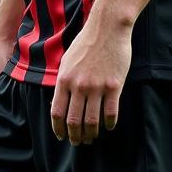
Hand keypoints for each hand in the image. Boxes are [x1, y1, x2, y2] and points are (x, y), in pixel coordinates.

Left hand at [50, 16, 132, 144]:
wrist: (107, 29)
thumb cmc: (86, 43)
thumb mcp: (67, 60)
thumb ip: (64, 80)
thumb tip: (60, 100)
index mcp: (64, 79)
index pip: (57, 111)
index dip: (58, 128)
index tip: (61, 136)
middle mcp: (78, 86)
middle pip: (74, 120)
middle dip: (74, 135)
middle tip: (77, 142)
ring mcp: (97, 87)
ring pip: (92, 121)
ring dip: (91, 134)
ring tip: (91, 138)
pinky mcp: (114, 86)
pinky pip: (111, 113)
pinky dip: (109, 124)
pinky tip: (108, 126)